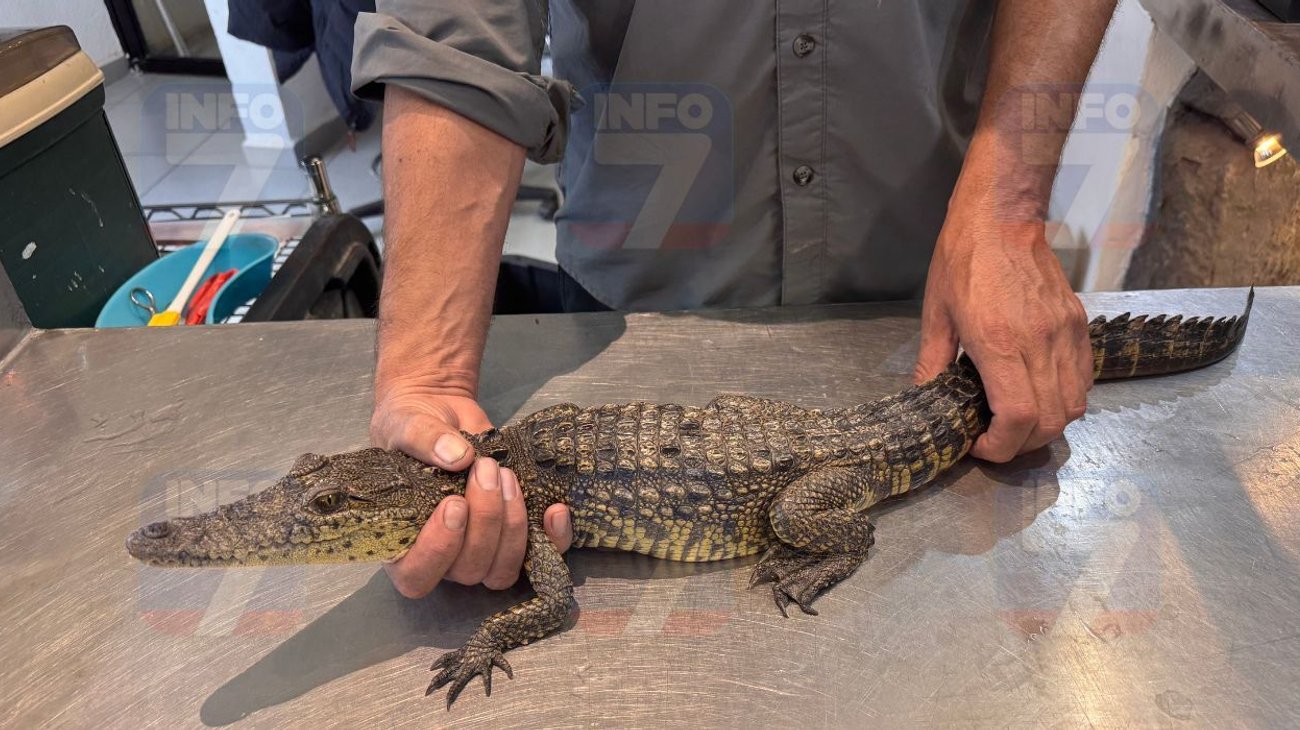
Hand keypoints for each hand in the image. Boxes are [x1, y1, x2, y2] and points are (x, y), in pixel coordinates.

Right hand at [371, 385, 571, 596]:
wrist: (443, 411)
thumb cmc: (410, 426)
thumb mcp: (405, 424)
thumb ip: (422, 440)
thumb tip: (458, 457)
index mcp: (402, 542)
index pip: (416, 575)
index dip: (438, 550)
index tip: (454, 504)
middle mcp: (442, 557)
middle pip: (469, 570)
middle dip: (486, 522)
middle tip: (486, 470)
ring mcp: (481, 550)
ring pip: (504, 569)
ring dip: (513, 526)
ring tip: (507, 476)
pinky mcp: (513, 536)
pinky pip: (541, 555)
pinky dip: (554, 538)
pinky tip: (555, 509)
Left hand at [914, 191, 1091, 462]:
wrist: (1002, 217)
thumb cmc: (963, 260)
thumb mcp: (936, 313)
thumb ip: (933, 362)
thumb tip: (925, 396)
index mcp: (999, 342)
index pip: (1018, 417)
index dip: (1001, 445)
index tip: (980, 445)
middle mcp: (1039, 343)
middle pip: (1050, 421)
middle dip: (1022, 444)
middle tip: (996, 439)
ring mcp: (1065, 334)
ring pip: (1073, 405)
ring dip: (1047, 425)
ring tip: (1017, 420)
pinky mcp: (1079, 324)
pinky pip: (1083, 379)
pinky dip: (1065, 399)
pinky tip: (1039, 392)